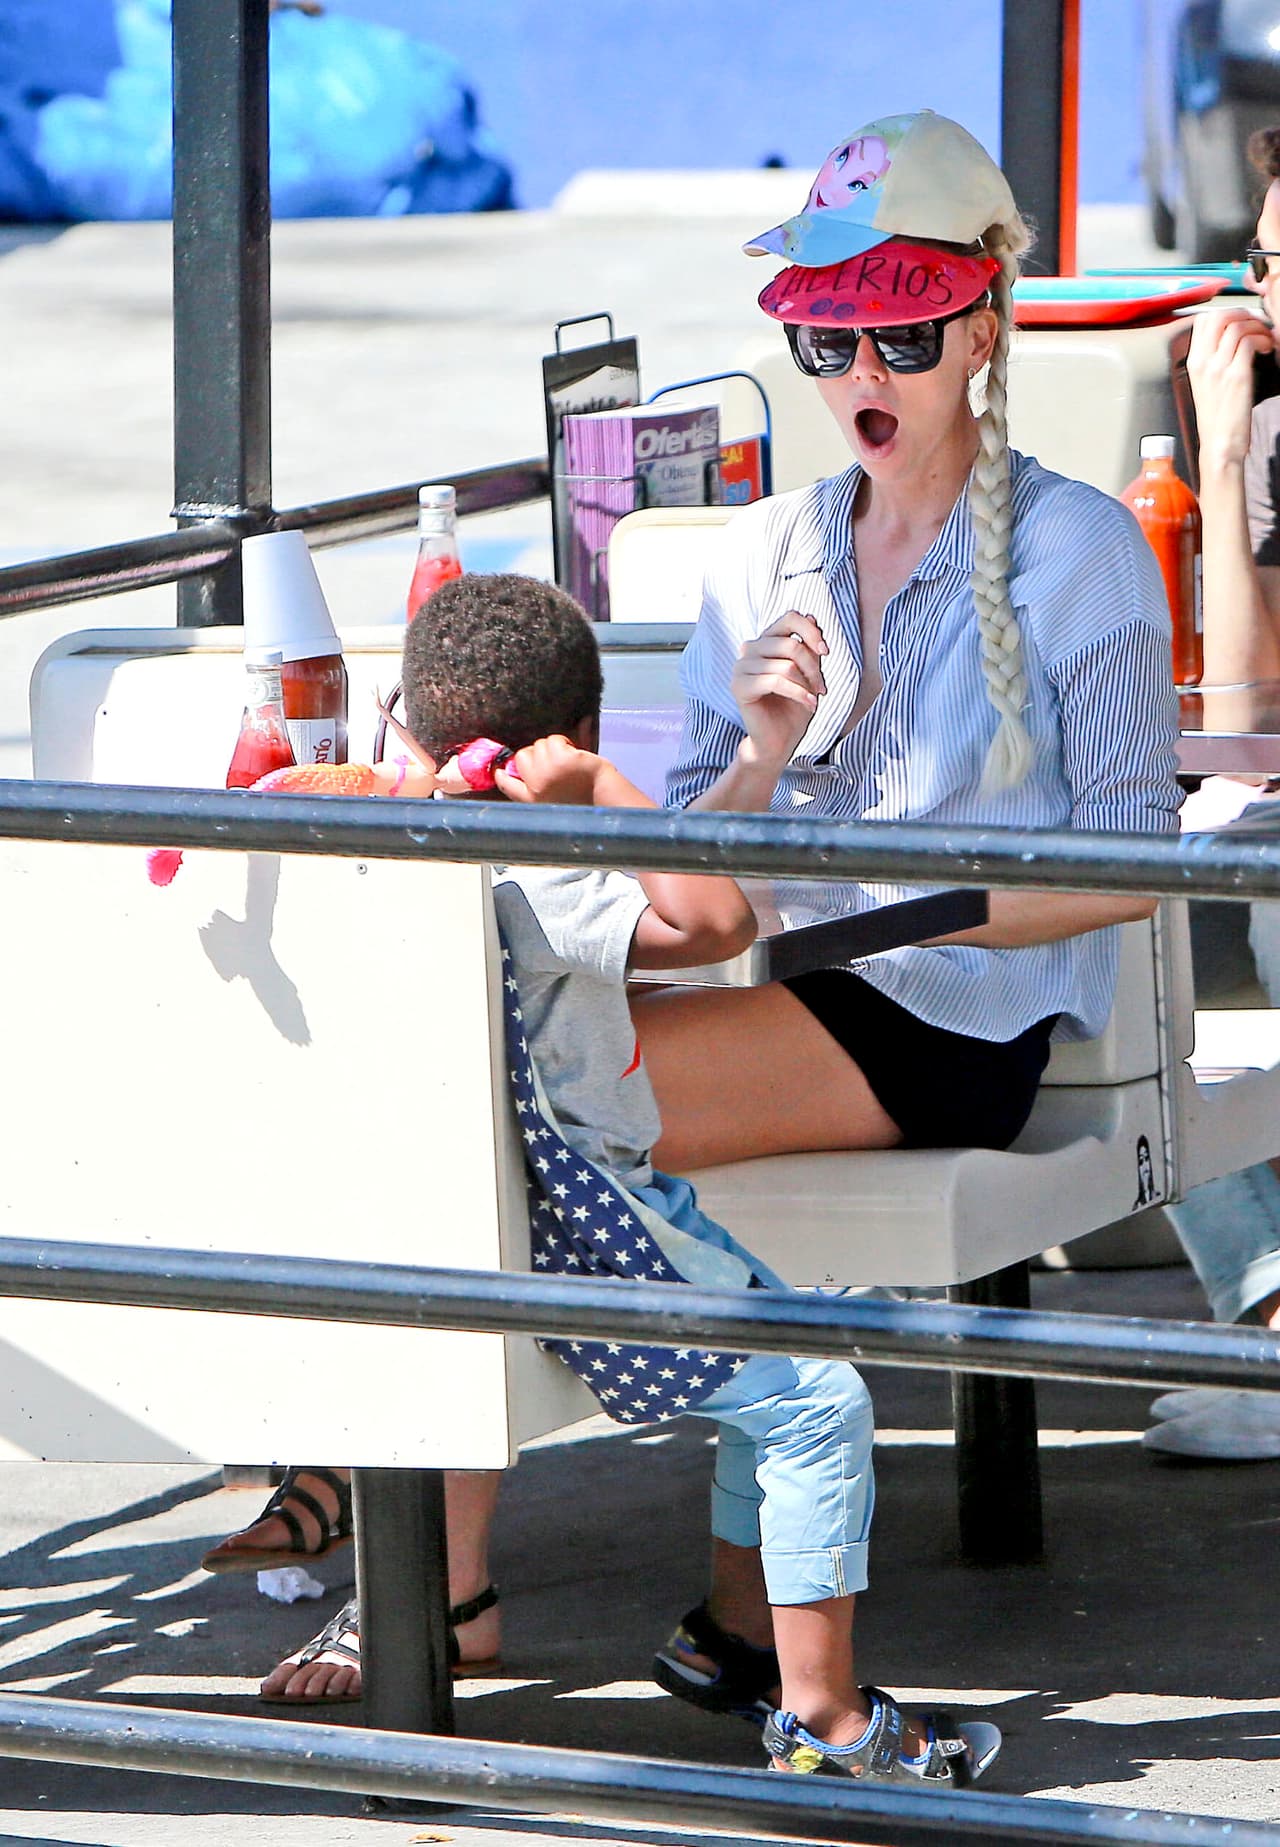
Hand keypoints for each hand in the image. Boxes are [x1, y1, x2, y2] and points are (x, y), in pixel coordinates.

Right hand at [495, 734, 601, 803]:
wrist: (606, 798)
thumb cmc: (584, 797)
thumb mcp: (555, 795)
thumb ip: (537, 779)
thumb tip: (514, 765)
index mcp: (531, 800)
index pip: (506, 784)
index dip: (501, 774)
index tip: (500, 770)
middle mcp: (536, 787)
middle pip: (522, 756)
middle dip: (537, 754)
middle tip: (554, 761)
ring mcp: (547, 772)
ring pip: (539, 744)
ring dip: (553, 747)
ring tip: (568, 759)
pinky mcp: (561, 760)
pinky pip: (555, 739)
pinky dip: (566, 742)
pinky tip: (575, 754)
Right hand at [731, 612, 827, 768]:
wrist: (779, 741)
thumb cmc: (794, 707)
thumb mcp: (809, 673)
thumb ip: (808, 647)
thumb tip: (811, 616)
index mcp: (765, 642)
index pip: (789, 618)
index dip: (811, 631)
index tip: (826, 651)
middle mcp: (749, 649)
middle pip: (790, 643)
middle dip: (813, 667)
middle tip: (822, 688)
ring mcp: (740, 667)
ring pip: (785, 664)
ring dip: (807, 684)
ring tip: (814, 699)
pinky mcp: (739, 686)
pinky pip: (775, 681)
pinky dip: (798, 693)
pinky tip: (809, 704)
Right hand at [1187, 308, 1275, 473]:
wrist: (1220, 444)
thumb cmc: (1217, 417)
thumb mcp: (1206, 384)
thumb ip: (1212, 359)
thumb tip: (1230, 338)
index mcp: (1194, 362)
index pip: (1203, 320)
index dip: (1226, 313)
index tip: (1240, 321)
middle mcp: (1202, 362)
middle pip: (1218, 316)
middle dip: (1242, 313)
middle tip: (1255, 325)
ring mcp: (1218, 368)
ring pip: (1237, 325)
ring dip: (1257, 326)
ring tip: (1265, 339)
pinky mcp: (1236, 376)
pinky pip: (1250, 342)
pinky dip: (1263, 340)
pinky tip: (1267, 350)